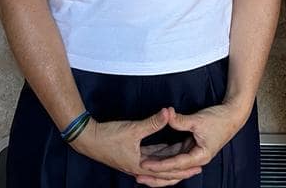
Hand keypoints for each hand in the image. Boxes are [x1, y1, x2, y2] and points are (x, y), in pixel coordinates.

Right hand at [69, 108, 201, 186]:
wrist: (87, 139)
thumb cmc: (108, 136)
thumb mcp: (133, 129)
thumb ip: (153, 122)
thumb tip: (169, 112)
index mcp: (141, 166)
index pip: (167, 171)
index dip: (183, 169)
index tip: (197, 166)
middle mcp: (139, 167)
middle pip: (164, 173)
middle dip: (180, 171)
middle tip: (197, 168)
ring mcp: (134, 162)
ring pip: (157, 166)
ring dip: (171, 165)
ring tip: (185, 162)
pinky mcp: (131, 155)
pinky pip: (150, 158)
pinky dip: (160, 156)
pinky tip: (167, 151)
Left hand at [139, 103, 246, 175]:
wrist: (233, 115)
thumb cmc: (219, 119)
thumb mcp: (198, 120)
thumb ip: (180, 120)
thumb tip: (166, 114)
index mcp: (200, 156)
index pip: (175, 163)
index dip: (159, 165)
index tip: (145, 164)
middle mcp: (196, 157)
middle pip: (173, 169)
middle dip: (156, 172)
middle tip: (139, 172)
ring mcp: (193, 152)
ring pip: (173, 161)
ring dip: (159, 163)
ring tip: (142, 164)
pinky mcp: (191, 146)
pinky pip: (175, 152)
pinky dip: (164, 154)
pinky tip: (152, 154)